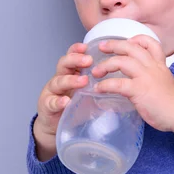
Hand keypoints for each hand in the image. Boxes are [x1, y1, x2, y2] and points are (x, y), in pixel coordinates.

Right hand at [33, 43, 92, 160]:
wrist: (58, 127)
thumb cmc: (76, 106)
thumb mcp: (90, 91)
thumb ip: (102, 83)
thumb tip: (126, 75)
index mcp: (71, 72)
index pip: (73, 55)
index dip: (78, 49)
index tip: (88, 46)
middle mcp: (60, 78)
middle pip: (64, 64)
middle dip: (75, 60)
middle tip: (88, 60)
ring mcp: (52, 92)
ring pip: (58, 81)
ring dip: (70, 80)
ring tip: (83, 81)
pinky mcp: (47, 107)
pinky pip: (51, 103)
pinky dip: (58, 102)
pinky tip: (66, 102)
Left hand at [92, 35, 173, 143]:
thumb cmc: (172, 102)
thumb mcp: (164, 81)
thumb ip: (152, 76)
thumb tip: (135, 80)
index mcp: (159, 64)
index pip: (150, 43)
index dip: (137, 39)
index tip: (127, 42)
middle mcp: (152, 66)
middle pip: (131, 47)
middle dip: (113, 45)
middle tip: (101, 48)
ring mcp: (145, 77)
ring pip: (121, 62)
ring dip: (105, 65)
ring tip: (96, 71)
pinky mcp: (139, 90)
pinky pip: (117, 83)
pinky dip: (105, 85)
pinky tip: (99, 88)